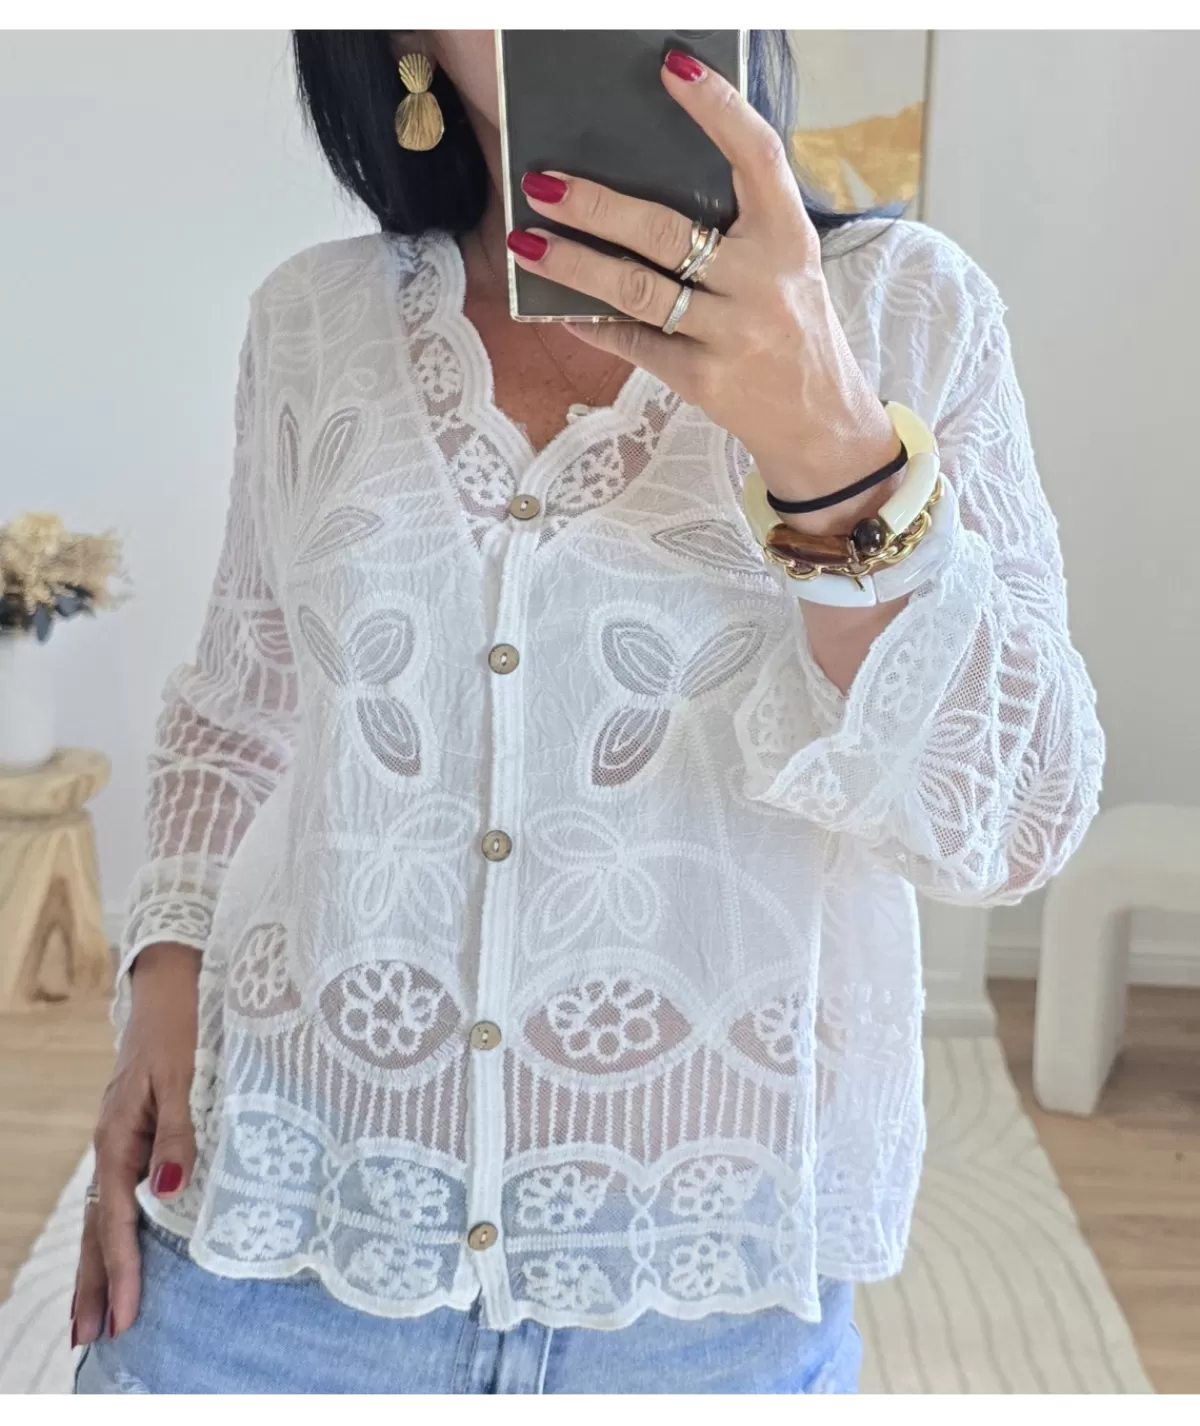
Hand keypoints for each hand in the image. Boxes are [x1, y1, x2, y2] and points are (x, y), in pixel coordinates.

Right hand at [72, 943, 200, 1346]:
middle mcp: (114, 1146)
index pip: (117, 1219)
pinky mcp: (134, 1135)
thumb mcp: (183, 1076)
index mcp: (120, 1138)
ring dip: (98, 1265)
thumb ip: (179, 1130)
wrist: (170, 990)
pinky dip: (112, 1232)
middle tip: (89, 1339)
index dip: (121, 1270)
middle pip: (97, 1228)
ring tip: (93, 1315)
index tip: (124, 1317)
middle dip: (93, 1284)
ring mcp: (120, 1142)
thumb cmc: (181, 1029)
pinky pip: (116, 1195)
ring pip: (102, 1215)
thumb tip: (171, 1188)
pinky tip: (117, 1252)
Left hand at [507, 49, 901, 521]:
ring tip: (526, 244)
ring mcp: (731, 334)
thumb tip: (648, 189)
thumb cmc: (796, 333)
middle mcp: (762, 282)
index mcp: (790, 239)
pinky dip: (593, 324)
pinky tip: (558, 309)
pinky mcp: (703, 379)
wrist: (821, 424)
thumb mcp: (789, 269)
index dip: (718, 108)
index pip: (758, 157)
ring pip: (635, 289)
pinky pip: (635, 343)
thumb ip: (740, 230)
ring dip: (573, 265)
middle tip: (542, 185)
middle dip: (594, 205)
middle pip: (664, 230)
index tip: (673, 67)